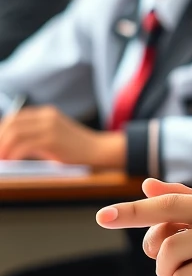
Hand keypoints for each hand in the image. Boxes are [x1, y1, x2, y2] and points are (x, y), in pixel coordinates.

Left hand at [0, 106, 125, 167]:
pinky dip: (14, 155)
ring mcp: (50, 126)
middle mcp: (46, 116)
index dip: (1, 132)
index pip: (13, 118)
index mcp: (45, 113)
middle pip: (11, 123)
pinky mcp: (52, 139)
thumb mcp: (52, 135)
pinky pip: (24, 145)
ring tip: (2, 160)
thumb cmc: (75, 148)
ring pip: (15, 133)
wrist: (98, 150)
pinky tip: (12, 162)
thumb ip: (33, 135)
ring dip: (3, 148)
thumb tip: (8, 145)